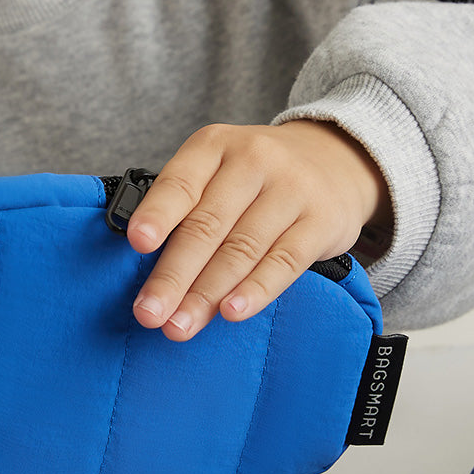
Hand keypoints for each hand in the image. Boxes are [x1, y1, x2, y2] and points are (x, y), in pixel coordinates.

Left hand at [127, 120, 390, 339]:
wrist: (334, 158)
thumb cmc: (254, 178)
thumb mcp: (216, 171)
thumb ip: (186, 209)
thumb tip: (149, 272)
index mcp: (213, 146)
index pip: (180, 182)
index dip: (158, 214)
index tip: (138, 243)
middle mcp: (253, 160)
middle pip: (207, 225)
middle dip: (173, 276)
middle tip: (149, 313)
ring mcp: (291, 189)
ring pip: (241, 248)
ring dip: (206, 294)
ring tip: (180, 326)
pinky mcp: (322, 220)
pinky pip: (285, 261)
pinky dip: (256, 290)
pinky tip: (232, 312)